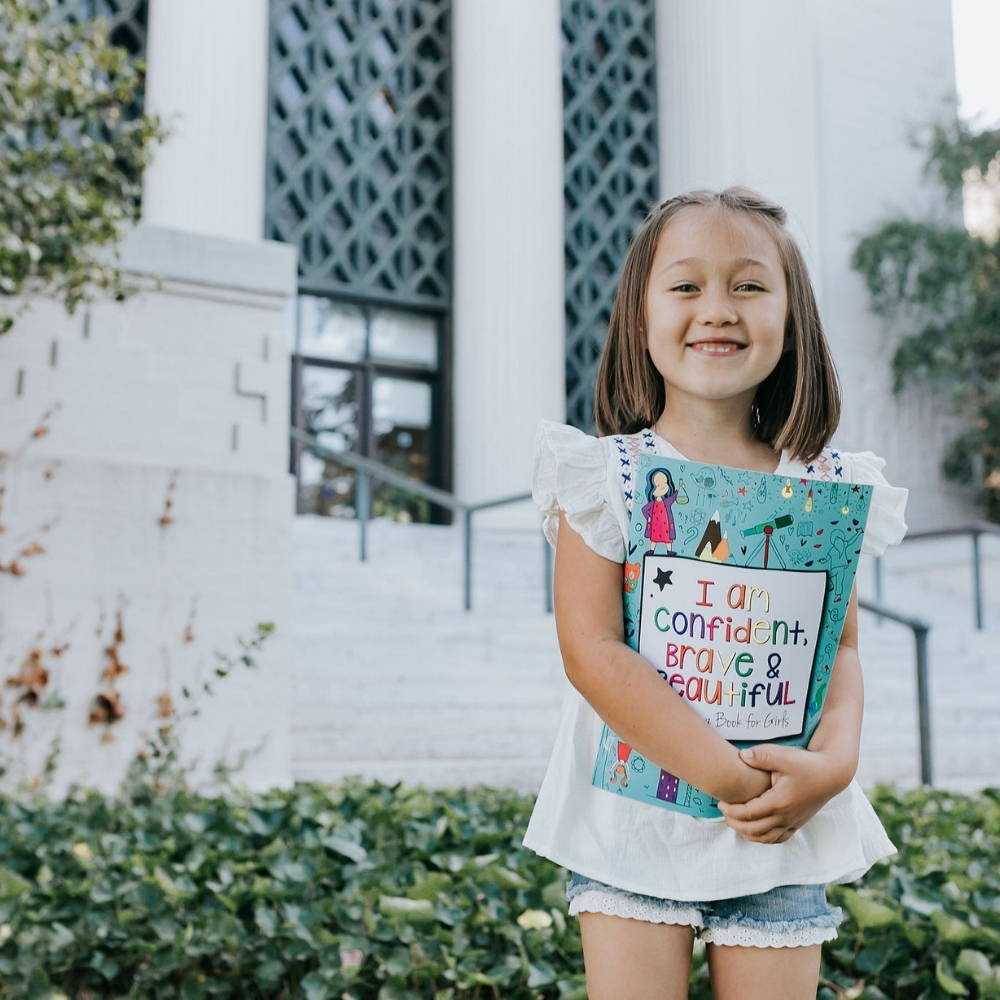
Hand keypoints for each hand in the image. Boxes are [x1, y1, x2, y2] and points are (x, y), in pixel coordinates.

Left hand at [716, 744, 849, 843]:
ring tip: (734, 821)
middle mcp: (785, 816)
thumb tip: (741, 756)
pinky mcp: (798, 823)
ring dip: (747, 833)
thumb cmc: (806, 763)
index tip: (720, 803)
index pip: (748, 814)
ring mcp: (792, 822)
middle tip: (723, 812)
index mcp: (779, 802)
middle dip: (735, 823)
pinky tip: (754, 830)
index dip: (731, 811)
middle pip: (753, 830)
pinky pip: (778, 838)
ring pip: (765, 838)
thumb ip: (761, 756)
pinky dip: (763, 838)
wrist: (832, 774)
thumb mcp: (784, 756)